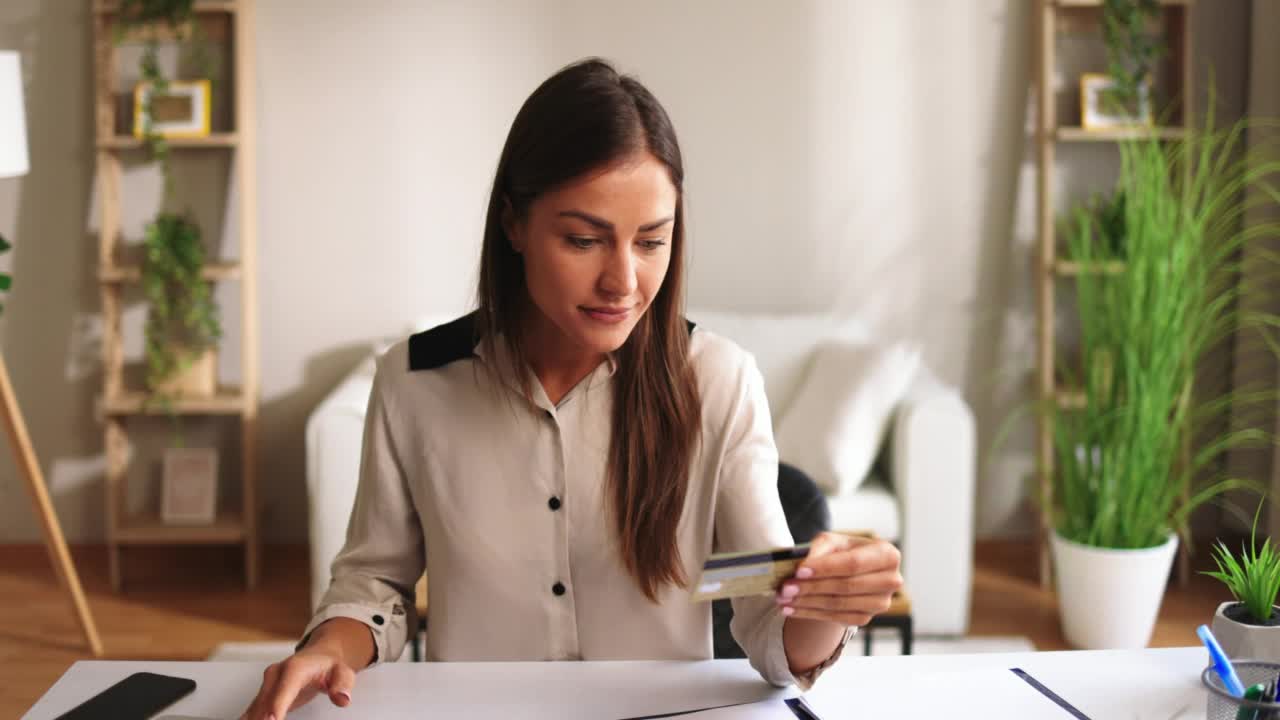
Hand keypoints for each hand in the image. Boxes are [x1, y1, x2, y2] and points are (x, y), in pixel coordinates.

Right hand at [238, 645, 355, 719]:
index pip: (284, 690)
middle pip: (265, 702)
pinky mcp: (264, 692)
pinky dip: (250, 718)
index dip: (276, 707)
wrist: (320, 655)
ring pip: (255, 707)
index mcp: (295, 668)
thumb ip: (343, 685)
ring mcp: (267, 682)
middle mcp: (276, 674)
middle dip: (263, 718)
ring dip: (254, 718)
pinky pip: (253, 709)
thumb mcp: (343, 672)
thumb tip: (342, 698)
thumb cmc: (329, 665)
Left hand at [775, 532, 902, 625]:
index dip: (826, 568)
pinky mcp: (867, 618)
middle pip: (846, 586)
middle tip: (785, 588)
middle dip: (812, 587)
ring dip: (807, 603)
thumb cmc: (842, 551)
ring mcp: (881, 603)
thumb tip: (803, 566)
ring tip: (783, 599)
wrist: (850, 571)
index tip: (799, 571)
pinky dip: (811, 614)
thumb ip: (820, 549)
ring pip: (839, 604)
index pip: (853, 564)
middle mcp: (891, 580)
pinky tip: (791, 609)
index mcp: (887, 554)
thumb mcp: (832, 541)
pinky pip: (837, 618)